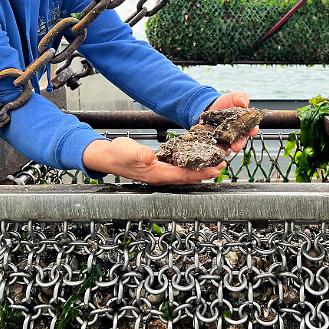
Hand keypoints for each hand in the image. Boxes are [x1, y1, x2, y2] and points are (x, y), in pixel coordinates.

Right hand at [82, 137, 218, 184]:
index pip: (183, 175)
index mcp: (156, 174)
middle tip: (222, 166)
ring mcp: (159, 173)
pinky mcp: (157, 167)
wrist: (106, 156)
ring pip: (183, 173)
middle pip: (187, 177)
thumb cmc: (117, 154)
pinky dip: (189, 164)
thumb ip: (140, 154)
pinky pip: (177, 168)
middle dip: (205, 173)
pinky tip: (195, 159)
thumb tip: (150, 157)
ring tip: (214, 163)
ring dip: (199, 169)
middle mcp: (160, 176)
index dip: (200, 173)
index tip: (215, 169)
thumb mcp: (128, 151)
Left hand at [205, 91, 256, 152]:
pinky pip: (218, 149)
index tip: (253, 131)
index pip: (252, 129)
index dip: (253, 130)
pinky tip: (215, 149)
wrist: (210, 106)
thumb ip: (240, 98)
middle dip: (240, 144)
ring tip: (224, 148)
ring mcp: (227, 140)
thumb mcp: (233, 98)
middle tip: (237, 145)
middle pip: (241, 142)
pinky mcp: (217, 142)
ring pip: (230, 148)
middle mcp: (238, 134)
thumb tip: (243, 102)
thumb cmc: (225, 103)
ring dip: (227, 150)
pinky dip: (217, 150)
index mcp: (245, 124)